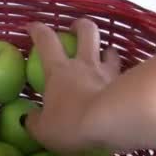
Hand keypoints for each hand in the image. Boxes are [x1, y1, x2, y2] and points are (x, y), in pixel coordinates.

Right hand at [24, 19, 120, 154]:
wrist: (111, 124)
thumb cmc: (70, 124)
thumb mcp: (43, 129)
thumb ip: (34, 121)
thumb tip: (28, 118)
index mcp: (59, 71)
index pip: (46, 41)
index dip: (38, 31)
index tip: (32, 27)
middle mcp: (84, 65)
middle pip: (86, 33)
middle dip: (80, 26)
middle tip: (75, 28)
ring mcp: (108, 73)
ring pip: (110, 51)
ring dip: (106, 50)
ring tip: (104, 55)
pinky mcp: (127, 87)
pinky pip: (125, 74)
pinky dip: (123, 75)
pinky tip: (121, 83)